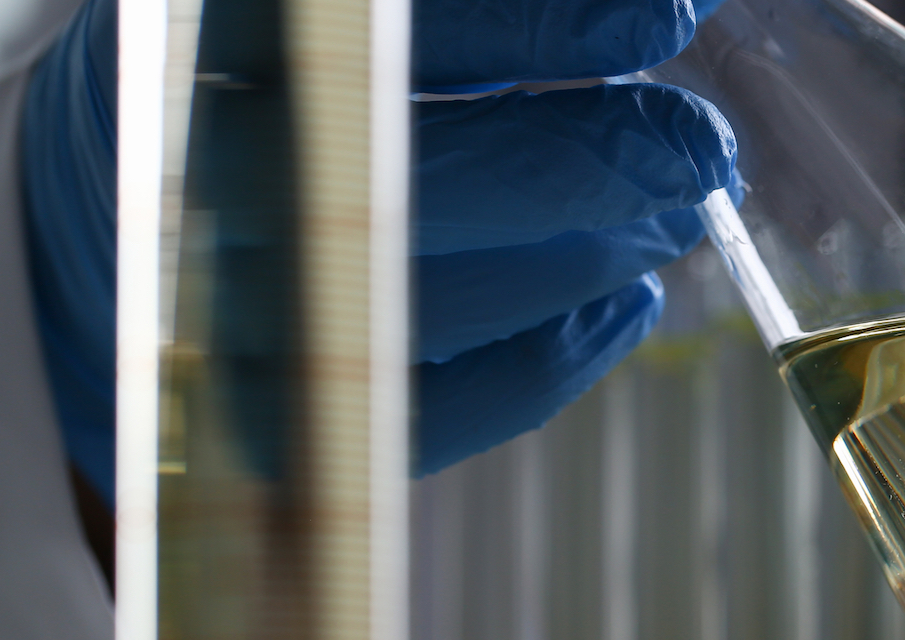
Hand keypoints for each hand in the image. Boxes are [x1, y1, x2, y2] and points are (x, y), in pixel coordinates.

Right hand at [21, 0, 733, 490]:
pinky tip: (622, 307)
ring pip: (426, 306)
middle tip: (698, 149)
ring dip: (584, 263)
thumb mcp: (337, 23)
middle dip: (584, 164)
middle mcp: (200, 184)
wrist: (120, 211)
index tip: (663, 18)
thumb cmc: (258, 83)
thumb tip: (659, 5)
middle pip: (407, 185)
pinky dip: (542, 366)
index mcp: (204, 52)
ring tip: (671, 220)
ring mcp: (224, 312)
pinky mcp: (268, 415)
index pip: (385, 44)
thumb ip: (480, 22)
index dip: (537, 29)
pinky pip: (421, 415)